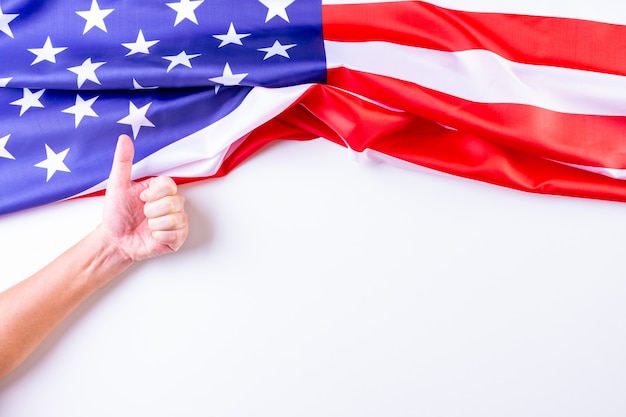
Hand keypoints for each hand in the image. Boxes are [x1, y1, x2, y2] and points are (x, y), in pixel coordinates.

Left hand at [102, 135, 188, 261]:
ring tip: (147, 226)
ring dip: (154, 224)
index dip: (153, 193)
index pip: (169, 184)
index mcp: (161, 189)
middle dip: (151, 210)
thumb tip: (124, 138)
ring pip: (174, 218)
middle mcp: (172, 203)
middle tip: (143, 214)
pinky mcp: (178, 237)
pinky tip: (153, 236)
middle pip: (173, 202)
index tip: (141, 198)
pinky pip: (176, 234)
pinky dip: (160, 236)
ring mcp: (177, 220)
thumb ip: (123, 161)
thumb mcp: (117, 185)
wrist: (116, 241)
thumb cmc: (116, 215)